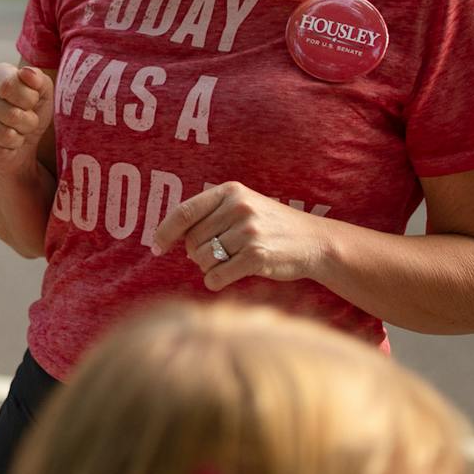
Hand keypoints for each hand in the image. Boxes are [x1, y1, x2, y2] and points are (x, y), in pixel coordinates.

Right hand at [0, 63, 53, 174]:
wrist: (23, 140)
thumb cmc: (32, 112)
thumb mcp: (43, 93)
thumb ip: (39, 79)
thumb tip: (26, 73)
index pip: (10, 86)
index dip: (29, 101)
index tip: (31, 104)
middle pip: (10, 114)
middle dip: (27, 124)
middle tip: (25, 122)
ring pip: (3, 134)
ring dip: (17, 139)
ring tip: (15, 134)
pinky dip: (5, 153)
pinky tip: (3, 146)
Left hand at [153, 181, 331, 290]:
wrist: (316, 242)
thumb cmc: (271, 227)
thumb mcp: (243, 208)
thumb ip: (210, 215)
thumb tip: (171, 238)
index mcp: (230, 192)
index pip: (184, 212)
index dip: (165, 232)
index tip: (156, 247)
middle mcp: (238, 208)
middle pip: (192, 241)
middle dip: (197, 254)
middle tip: (219, 255)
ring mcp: (249, 232)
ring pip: (202, 260)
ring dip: (210, 268)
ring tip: (231, 262)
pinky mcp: (257, 256)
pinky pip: (217, 276)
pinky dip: (216, 281)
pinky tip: (227, 277)